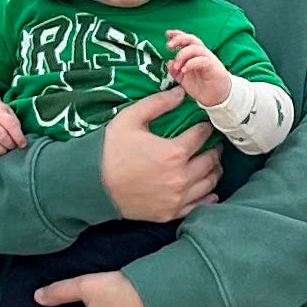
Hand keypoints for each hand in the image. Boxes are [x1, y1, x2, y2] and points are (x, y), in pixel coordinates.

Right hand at [0, 102, 29, 158]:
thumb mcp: (6, 111)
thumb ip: (14, 122)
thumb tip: (21, 138)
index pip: (11, 126)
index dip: (19, 137)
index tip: (22, 144)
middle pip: (1, 137)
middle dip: (10, 145)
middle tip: (12, 147)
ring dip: (1, 151)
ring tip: (4, 150)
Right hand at [97, 89, 222, 223]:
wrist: (92, 185)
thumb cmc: (110, 149)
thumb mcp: (130, 118)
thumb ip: (158, 103)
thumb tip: (182, 93)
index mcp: (174, 152)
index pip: (201, 136)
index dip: (206, 127)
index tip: (205, 125)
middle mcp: (180, 178)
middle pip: (210, 161)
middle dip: (214, 149)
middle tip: (213, 144)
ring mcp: (176, 198)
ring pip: (209, 183)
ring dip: (214, 171)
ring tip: (212, 163)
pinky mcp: (170, 213)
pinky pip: (199, 206)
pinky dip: (208, 197)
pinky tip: (209, 190)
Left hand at [160, 29, 233, 108]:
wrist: (216, 97)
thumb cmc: (201, 86)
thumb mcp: (183, 79)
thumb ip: (175, 71)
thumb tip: (169, 62)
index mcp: (195, 54)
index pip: (187, 40)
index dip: (177, 35)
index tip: (167, 34)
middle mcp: (202, 54)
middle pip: (191, 39)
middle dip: (179, 39)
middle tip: (169, 46)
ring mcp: (208, 59)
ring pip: (195, 48)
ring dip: (183, 55)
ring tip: (177, 67)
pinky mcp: (213, 67)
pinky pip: (202, 60)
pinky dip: (191, 63)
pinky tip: (184, 70)